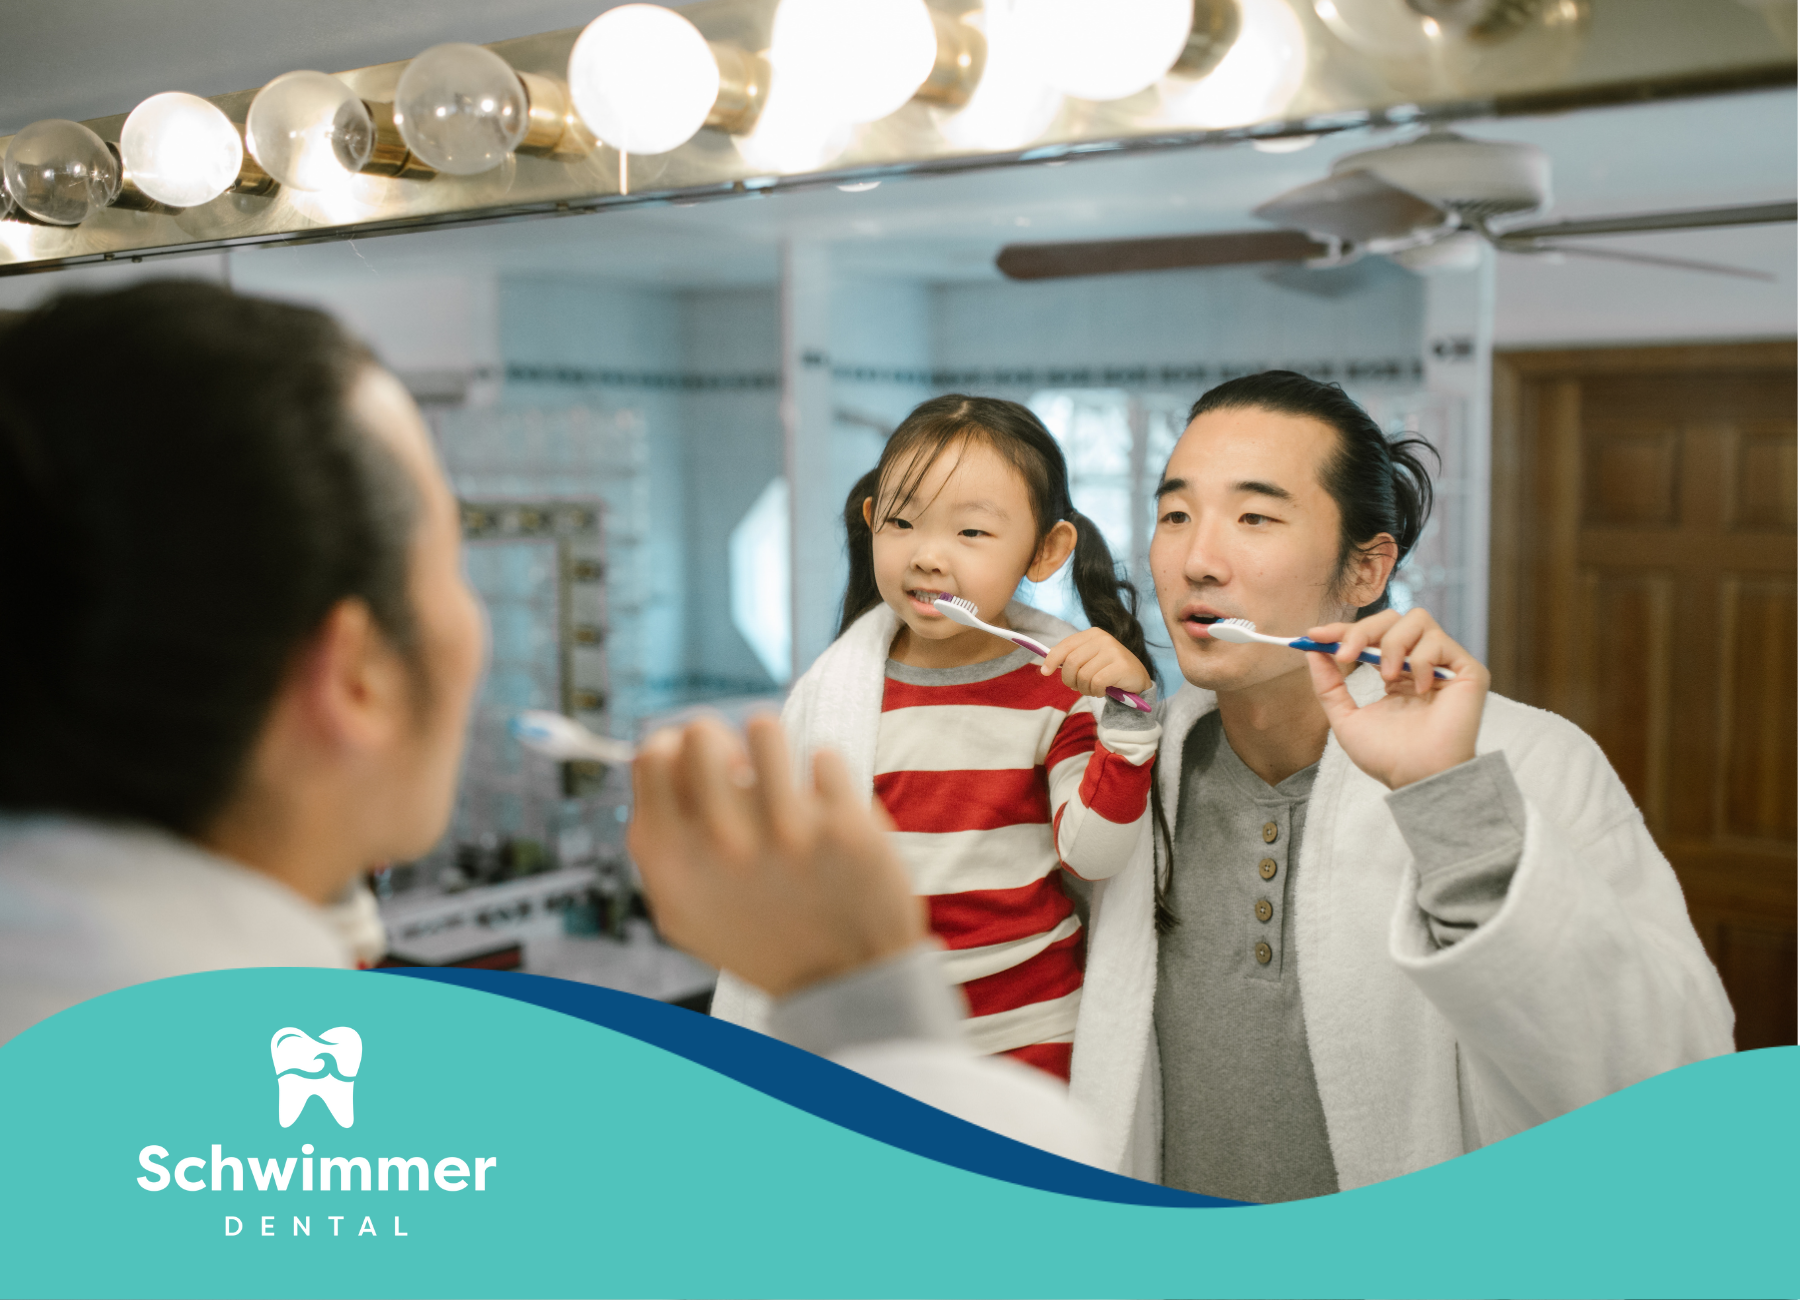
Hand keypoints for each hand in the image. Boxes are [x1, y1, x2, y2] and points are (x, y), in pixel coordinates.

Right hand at [626, 714, 925, 997]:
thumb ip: (659, 839)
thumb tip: (656, 751)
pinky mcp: (842, 826)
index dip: (674, 746)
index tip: (697, 761)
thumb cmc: (760, 939)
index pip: (652, 756)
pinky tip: (825, 812)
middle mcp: (721, 844)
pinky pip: (823, 757)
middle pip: (701, 732)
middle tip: (743, 771)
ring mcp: (784, 833)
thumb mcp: (684, 910)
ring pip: (763, 728)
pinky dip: (825, 778)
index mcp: (674, 862)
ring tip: (784, 781)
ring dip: (773, 749)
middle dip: (722, 741)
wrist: (844, 982)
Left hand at [1039, 627, 1151, 699]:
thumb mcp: (1089, 659)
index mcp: (1092, 634)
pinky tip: (1102, 691)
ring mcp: (1113, 651)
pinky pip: (1096, 682)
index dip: (1052, 660)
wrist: (1136, 679)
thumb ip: (1070, 658)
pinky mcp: (1121, 665)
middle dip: (1070, 680)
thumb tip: (1045, 667)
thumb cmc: (1107, 670)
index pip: (1065, 646)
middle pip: (1071, 662)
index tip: (1045, 672)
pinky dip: (1096, 691)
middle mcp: (1103, 638)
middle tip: (1077, 687)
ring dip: (1084, 688)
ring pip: (1083, 675)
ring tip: (1093, 689)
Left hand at [1303, 608, 1489, 789]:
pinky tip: (1418, 690)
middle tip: (1345, 655)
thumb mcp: (1346, 717)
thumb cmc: (1387, 756)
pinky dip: (1421, 660)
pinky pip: (1439, 641)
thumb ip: (1328, 684)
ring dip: (1392, 644)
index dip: (1343, 630)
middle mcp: (1420, 663)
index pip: (1370, 636)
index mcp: (1395, 672)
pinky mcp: (1467, 670)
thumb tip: (1312, 651)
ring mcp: (1444, 665)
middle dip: (1362, 630)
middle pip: (1392, 618)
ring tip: (1385, 677)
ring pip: (1417, 619)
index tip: (1314, 636)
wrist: (1416, 777)